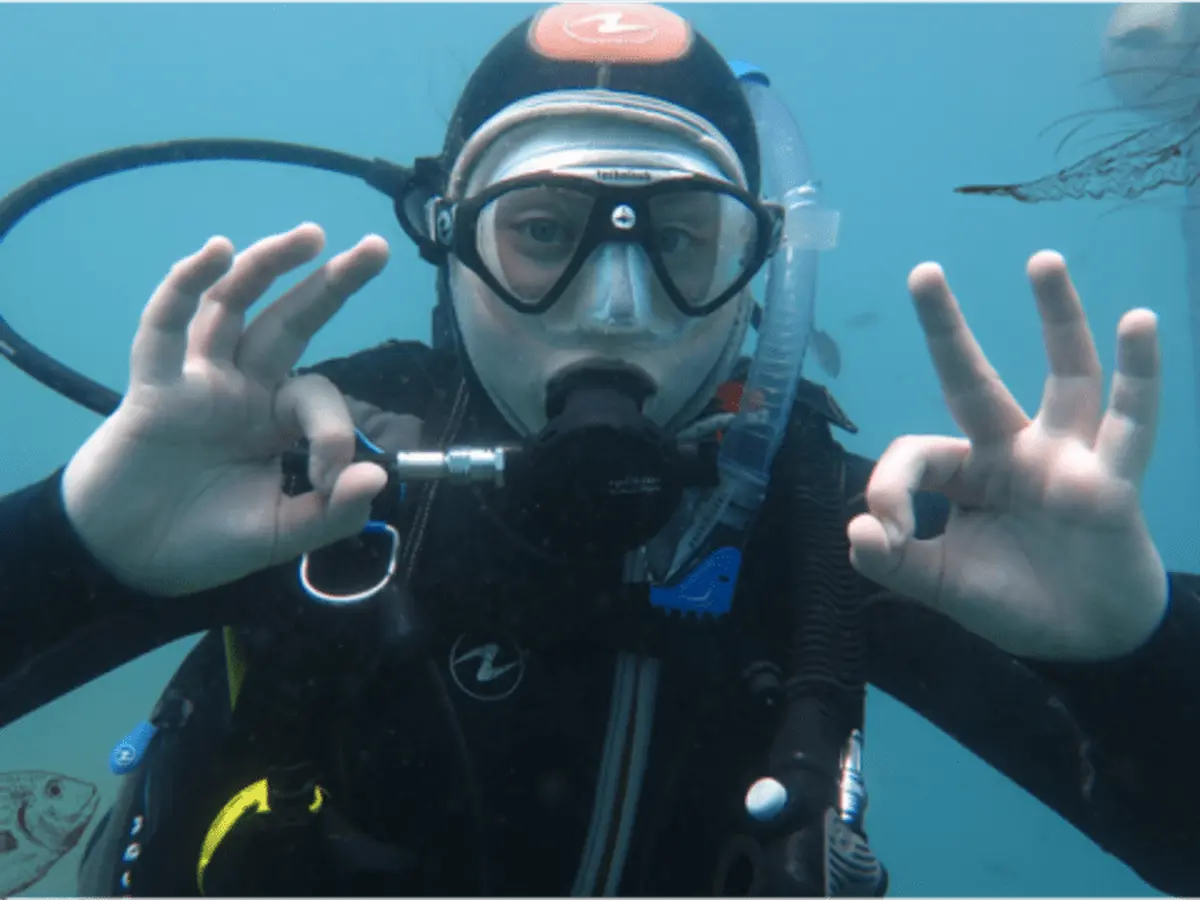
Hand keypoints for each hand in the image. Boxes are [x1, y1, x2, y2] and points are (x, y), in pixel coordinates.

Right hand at [63, 224, 391, 596]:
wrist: (129, 562)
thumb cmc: (205, 542)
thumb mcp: (282, 535)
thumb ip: (332, 512)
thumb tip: (378, 478)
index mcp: (276, 419)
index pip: (318, 398)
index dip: (336, 432)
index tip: (332, 478)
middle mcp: (242, 389)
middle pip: (291, 321)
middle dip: (333, 284)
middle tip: (377, 248)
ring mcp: (198, 382)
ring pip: (234, 308)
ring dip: (268, 266)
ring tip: (311, 235)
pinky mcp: (152, 387)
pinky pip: (166, 329)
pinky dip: (185, 287)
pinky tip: (215, 252)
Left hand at [847, 251, 1167, 660]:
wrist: (1084, 642)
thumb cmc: (1013, 602)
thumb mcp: (941, 587)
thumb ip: (895, 563)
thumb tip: (855, 530)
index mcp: (967, 473)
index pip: (917, 453)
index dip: (890, 485)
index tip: (886, 533)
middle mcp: (1014, 452)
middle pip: (973, 380)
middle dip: (946, 329)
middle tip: (921, 271)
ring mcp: (1066, 458)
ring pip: (1063, 376)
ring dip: (1056, 318)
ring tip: (1041, 259)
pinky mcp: (1111, 481)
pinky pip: (1129, 423)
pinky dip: (1139, 375)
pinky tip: (1140, 322)